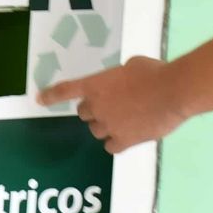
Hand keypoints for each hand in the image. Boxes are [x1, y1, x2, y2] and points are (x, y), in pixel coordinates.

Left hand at [37, 55, 187, 153]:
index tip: (39, 99)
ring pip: (96, 131)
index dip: (51, 96)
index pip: (66, 90)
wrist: (172, 91)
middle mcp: (97, 106)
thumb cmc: (154, 72)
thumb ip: (119, 77)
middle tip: (112, 106)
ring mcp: (109, 125)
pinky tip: (128, 136)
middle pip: (84, 113)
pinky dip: (116, 142)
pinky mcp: (124, 141)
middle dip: (94, 110)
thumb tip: (123, 84)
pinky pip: (111, 147)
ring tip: (124, 120)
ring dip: (105, 126)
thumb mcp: (132, 65)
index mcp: (95, 85)